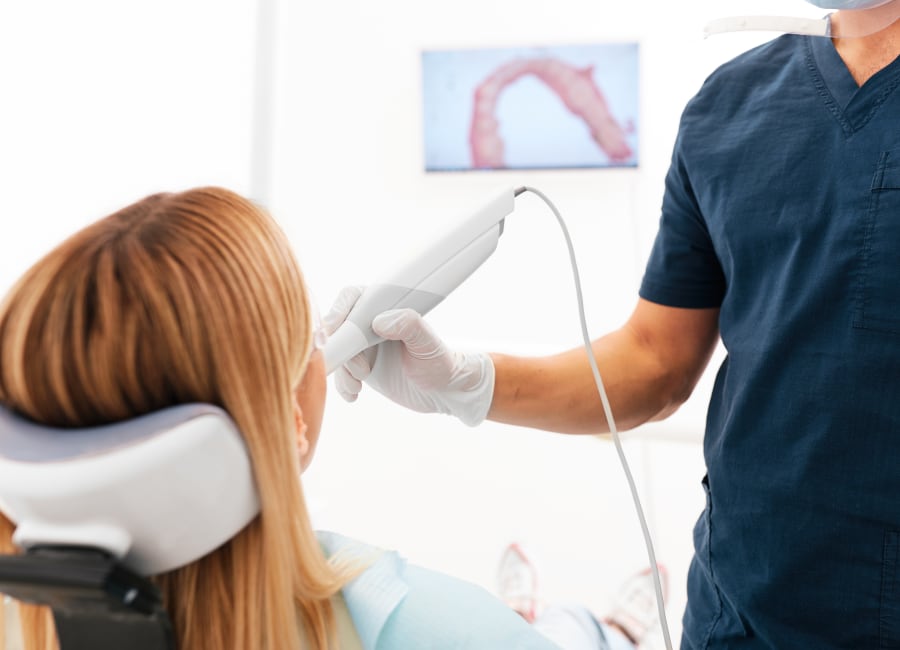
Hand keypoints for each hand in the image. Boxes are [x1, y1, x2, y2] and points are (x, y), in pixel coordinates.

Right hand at [322, 287, 494, 425]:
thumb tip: (380, 321)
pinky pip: (341, 373)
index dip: (338, 311)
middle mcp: (370, 324)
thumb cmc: (440, 362)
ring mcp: (364, 347)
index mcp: (385, 308)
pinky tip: (354, 394)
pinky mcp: (361, 368)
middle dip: (341, 348)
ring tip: (358, 385)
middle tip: (359, 369)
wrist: (443, 391)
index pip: (352, 298)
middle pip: (338, 327)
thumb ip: (409, 325)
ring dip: (342, 370)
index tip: (336, 330)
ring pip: (337, 352)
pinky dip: (342, 385)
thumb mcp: (428, 343)